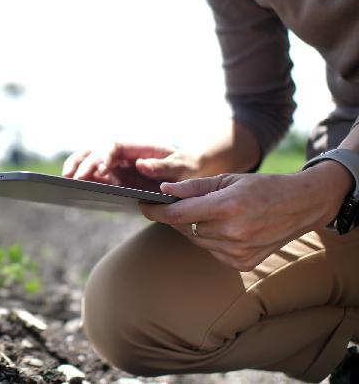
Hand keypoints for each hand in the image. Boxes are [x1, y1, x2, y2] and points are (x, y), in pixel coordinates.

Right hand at [62, 142, 203, 192]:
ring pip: (87, 159)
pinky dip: (79, 177)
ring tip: (65, 181)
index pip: (114, 146)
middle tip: (75, 178)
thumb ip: (163, 167)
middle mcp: (121, 153)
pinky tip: (71, 187)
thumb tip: (140, 164)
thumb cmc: (185, 167)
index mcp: (137, 147)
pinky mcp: (110, 175)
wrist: (185, 173)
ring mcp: (114, 163)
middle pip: (95, 151)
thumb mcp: (181, 167)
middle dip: (84, 163)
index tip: (101, 167)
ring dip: (75, 167)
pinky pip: (91, 174)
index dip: (105, 154)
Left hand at [139, 162, 351, 270]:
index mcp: (226, 207)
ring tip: (213, 214)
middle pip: (185, 228)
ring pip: (197, 240)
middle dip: (179, 216)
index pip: (177, 214)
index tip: (143, 206)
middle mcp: (232, 232)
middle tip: (182, 204)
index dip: (155, 211)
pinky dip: (211, 240)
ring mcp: (238, 251)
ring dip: (196, 228)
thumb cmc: (262, 187)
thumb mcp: (227, 179)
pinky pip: (212, 251)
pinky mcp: (243, 264)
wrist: (300, 206)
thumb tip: (164, 191)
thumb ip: (193, 187)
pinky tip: (227, 228)